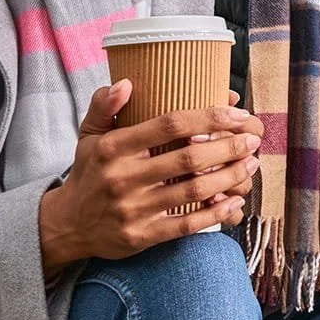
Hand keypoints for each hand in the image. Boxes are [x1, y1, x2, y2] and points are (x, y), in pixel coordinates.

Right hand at [39, 83, 261, 269]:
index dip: (208, 116)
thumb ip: (104, 106)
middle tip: (252, 140)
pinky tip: (235, 201)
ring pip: (194, 190)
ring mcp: (134, 209)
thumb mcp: (88, 135)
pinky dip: (217, 212)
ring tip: (251, 165)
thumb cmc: (88, 174)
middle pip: (189, 158)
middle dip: (229, 146)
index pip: (169, 124)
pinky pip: (188, 224)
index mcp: (113, 147)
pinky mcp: (142, 236)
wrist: (67, 225)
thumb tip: (126, 82)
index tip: (236, 113)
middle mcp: (123, 177)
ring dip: (230, 176)